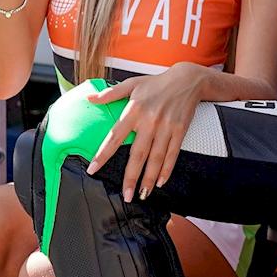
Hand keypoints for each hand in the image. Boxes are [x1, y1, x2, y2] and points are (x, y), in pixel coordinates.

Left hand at [85, 63, 211, 200]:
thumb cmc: (155, 83)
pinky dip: (167, 169)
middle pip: (139, 154)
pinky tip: (160, 182)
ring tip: (142, 194)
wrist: (187, 80)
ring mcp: (167, 127)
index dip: (103, 154)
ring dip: (149, 178)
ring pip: (156, 158)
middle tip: (126, 196)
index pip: (115, 136)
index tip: (93, 169)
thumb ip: (111, 93)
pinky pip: (173, 154)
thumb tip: (89, 99)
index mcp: (134, 110)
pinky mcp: (180, 130)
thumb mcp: (131, 84)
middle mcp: (150, 121)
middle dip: (131, 177)